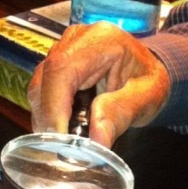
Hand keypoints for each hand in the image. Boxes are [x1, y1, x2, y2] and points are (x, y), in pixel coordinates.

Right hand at [29, 22, 170, 147]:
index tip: (58, 138)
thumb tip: (97, 139)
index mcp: (101, 40)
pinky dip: (49, 113)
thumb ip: (121, 113)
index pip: (63, 68)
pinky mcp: (57, 64)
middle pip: (45, 78)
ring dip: (47, 118)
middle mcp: (76, 39)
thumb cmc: (148, 80)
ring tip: (66, 142)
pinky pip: (43, 90)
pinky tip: (63, 130)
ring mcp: (63, 49)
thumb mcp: (146, 97)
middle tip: (63, 149)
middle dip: (48, 117)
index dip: (54, 105)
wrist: (147, 71)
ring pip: (39, 86)